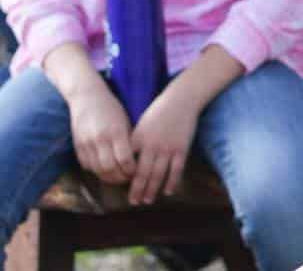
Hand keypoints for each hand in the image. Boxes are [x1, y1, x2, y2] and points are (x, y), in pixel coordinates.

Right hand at [67, 81, 135, 184]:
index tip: (136, 171)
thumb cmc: (111, 108)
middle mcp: (100, 138)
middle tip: (127, 178)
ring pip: (97, 170)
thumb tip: (137, 161)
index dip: (131, 170)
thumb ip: (129, 141)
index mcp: (116, 131)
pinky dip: (96, 171)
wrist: (86, 97)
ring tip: (117, 176)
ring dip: (108, 177)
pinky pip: (87, 166)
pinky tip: (103, 169)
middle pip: (110, 169)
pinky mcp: (77, 146)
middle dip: (120, 178)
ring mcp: (87, 143)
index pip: (124, 159)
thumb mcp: (125, 121)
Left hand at [128, 84, 203, 204]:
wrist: (181, 100)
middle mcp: (151, 145)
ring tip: (147, 200)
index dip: (124, 177)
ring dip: (152, 190)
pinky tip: (168, 192)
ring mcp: (167, 148)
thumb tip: (128, 160)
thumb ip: (135, 141)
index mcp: (138, 138)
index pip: (128, 163)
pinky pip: (176, 170)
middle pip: (142, 173)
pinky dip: (172, 182)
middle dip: (136, 189)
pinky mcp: (181, 149)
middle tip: (133, 202)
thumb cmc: (159, 111)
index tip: (121, 187)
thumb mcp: (142, 124)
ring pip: (158, 174)